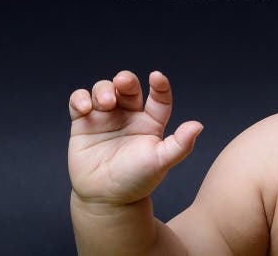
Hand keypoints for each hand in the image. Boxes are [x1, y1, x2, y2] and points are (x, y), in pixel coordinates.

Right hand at [68, 70, 202, 205]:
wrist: (106, 199)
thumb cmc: (136, 181)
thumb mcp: (161, 162)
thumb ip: (180, 144)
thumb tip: (198, 125)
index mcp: (151, 122)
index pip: (158, 97)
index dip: (159, 85)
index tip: (156, 77)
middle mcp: (129, 115)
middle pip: (128, 87)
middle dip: (126, 80)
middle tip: (122, 83)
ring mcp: (105, 118)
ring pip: (104, 89)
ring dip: (104, 89)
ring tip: (106, 103)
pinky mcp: (83, 123)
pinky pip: (79, 102)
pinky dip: (80, 98)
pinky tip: (85, 107)